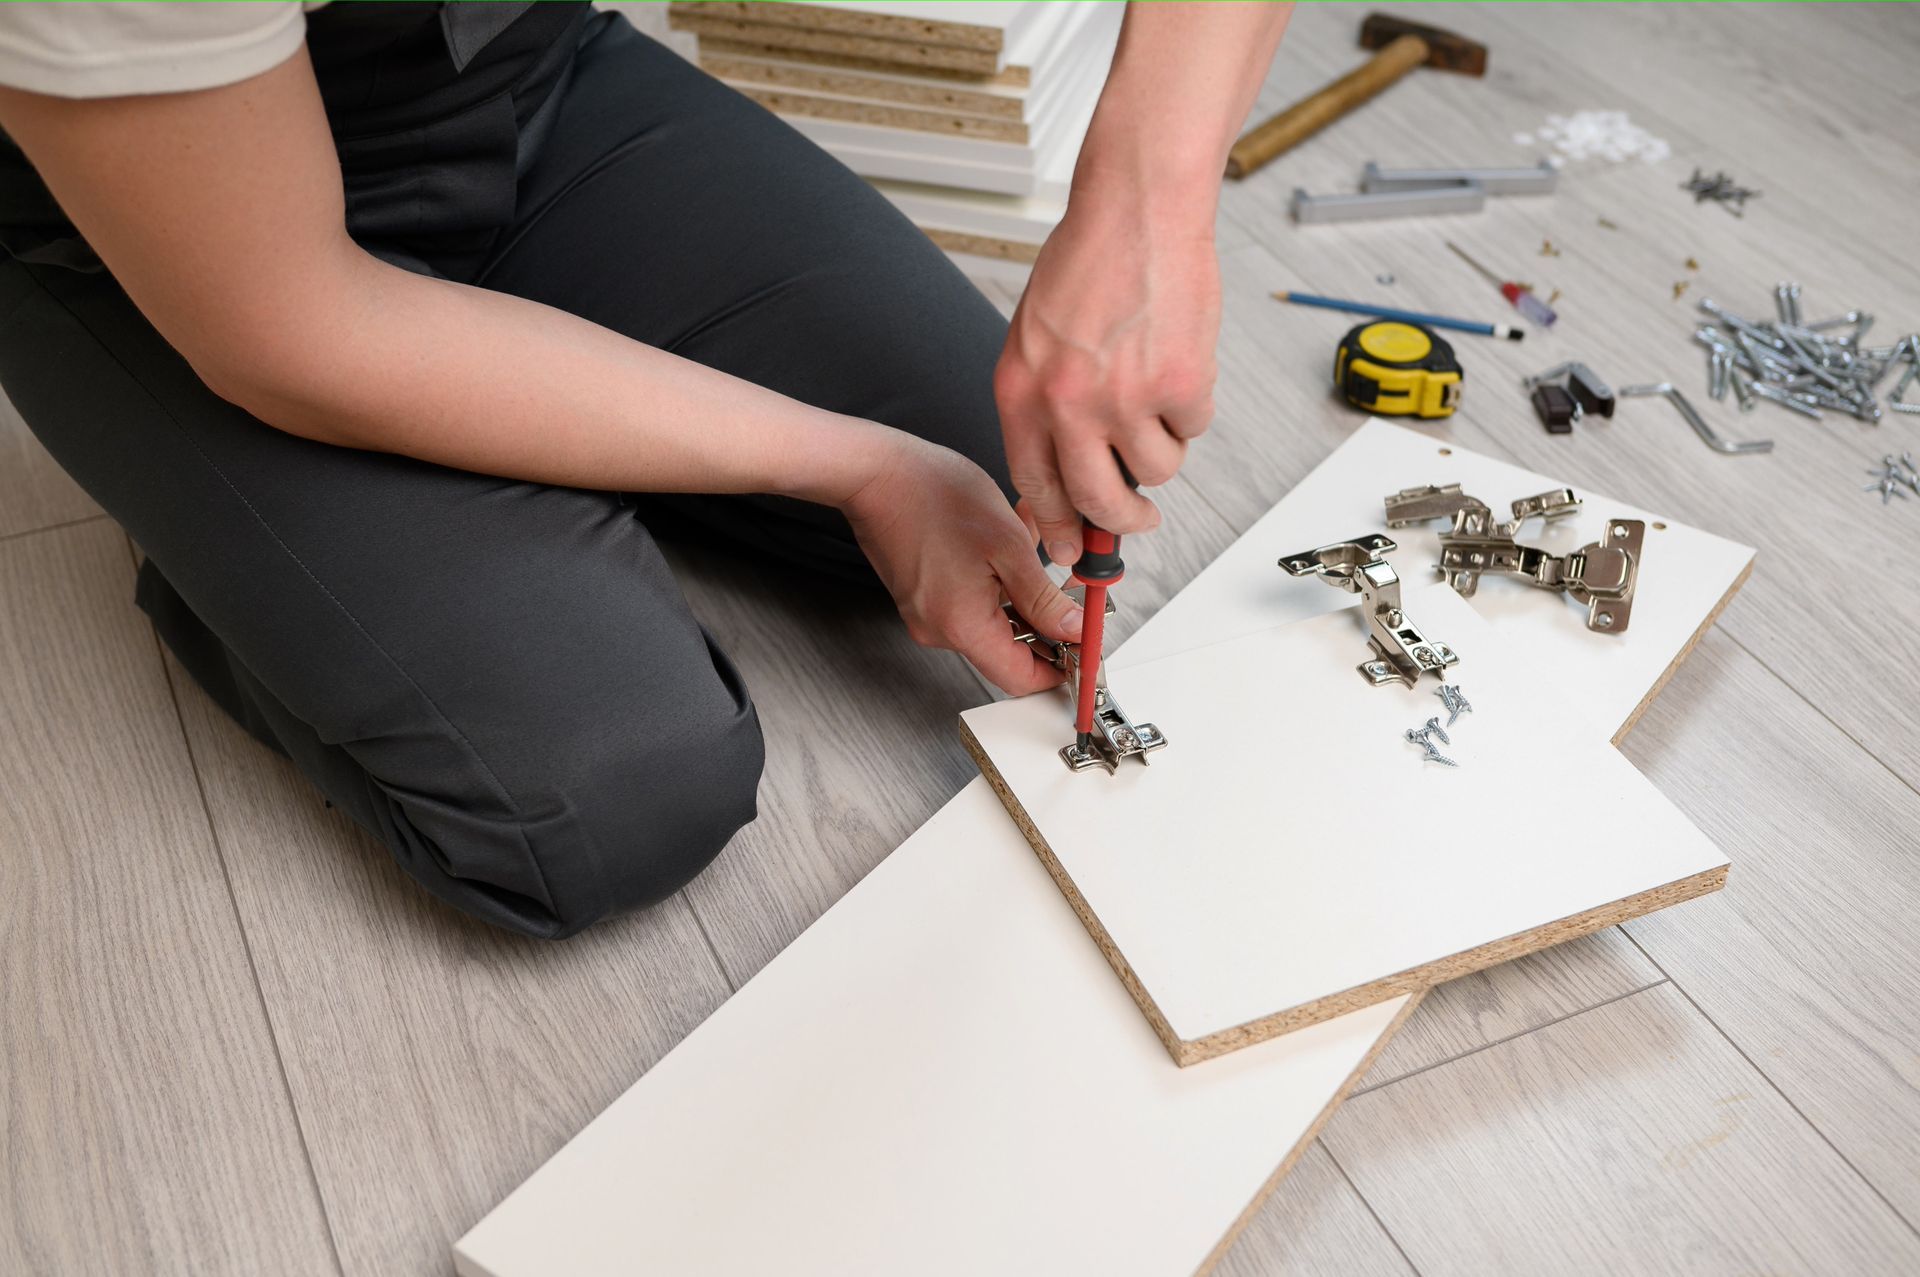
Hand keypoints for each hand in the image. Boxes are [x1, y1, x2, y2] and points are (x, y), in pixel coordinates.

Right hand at [842, 434, 1083, 694]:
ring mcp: (927, 615)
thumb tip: (1071, 629)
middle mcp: (940, 630)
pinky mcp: (923, 598)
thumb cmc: (929, 495)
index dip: (1060, 670)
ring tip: (1034, 545)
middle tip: (1070, 588)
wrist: (876, 473)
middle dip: (1046, 621)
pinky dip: (999, 581)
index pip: (1021, 679)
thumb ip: (1043, 598)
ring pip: (995, 622)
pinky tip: (1008, 543)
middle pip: (1009, 651)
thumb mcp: (1007, 544)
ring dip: (1023, 593)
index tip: (1084, 650)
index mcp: (962, 626)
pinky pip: (973, 603)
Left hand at [993, 199, 1219, 566]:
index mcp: (1023, 393)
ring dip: (1164, 447)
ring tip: (1157, 393)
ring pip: (1157, 469)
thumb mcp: (1037, 340)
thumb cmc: (1089, 261)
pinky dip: (1194, 406)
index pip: (1035, 486)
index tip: (1070, 549)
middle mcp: (1068, 404)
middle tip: (1139, 518)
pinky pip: (1195, 429)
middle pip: (1098, 500)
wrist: (1138, 207)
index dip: (1056, 526)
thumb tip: (1064, 475)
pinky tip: (1178, 358)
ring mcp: (1125, 398)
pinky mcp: (1180, 385)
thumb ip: (1045, 408)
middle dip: (1123, 519)